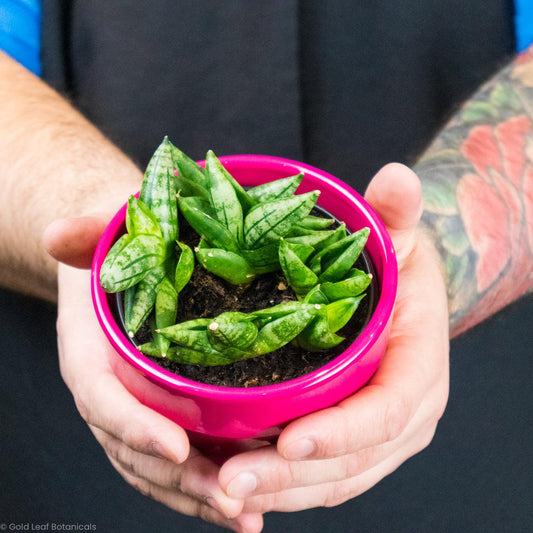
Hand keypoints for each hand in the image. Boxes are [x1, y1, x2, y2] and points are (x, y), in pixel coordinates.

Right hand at [43, 218, 263, 532]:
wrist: (118, 268)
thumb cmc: (115, 251)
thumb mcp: (102, 235)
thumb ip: (83, 234)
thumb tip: (57, 233)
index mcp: (88, 354)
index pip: (103, 399)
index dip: (134, 425)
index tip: (177, 447)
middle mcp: (109, 392)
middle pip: (135, 449)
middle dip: (180, 480)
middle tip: (230, 501)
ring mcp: (134, 409)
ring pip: (156, 467)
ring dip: (197, 495)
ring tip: (245, 515)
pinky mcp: (160, 413)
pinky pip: (176, 457)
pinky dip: (204, 481)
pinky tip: (245, 498)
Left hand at [218, 163, 449, 512]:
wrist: (399, 300)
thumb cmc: (395, 268)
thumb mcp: (396, 238)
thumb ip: (396, 213)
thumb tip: (397, 177)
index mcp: (419, 367)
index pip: (387, 411)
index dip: (341, 431)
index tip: (288, 438)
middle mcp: (406, 413)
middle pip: (351, 461)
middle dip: (292, 476)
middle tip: (229, 480)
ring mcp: (380, 437)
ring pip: (332, 480)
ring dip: (279, 490)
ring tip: (221, 488)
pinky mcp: (354, 444)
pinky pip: (321, 478)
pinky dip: (283, 485)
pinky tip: (236, 480)